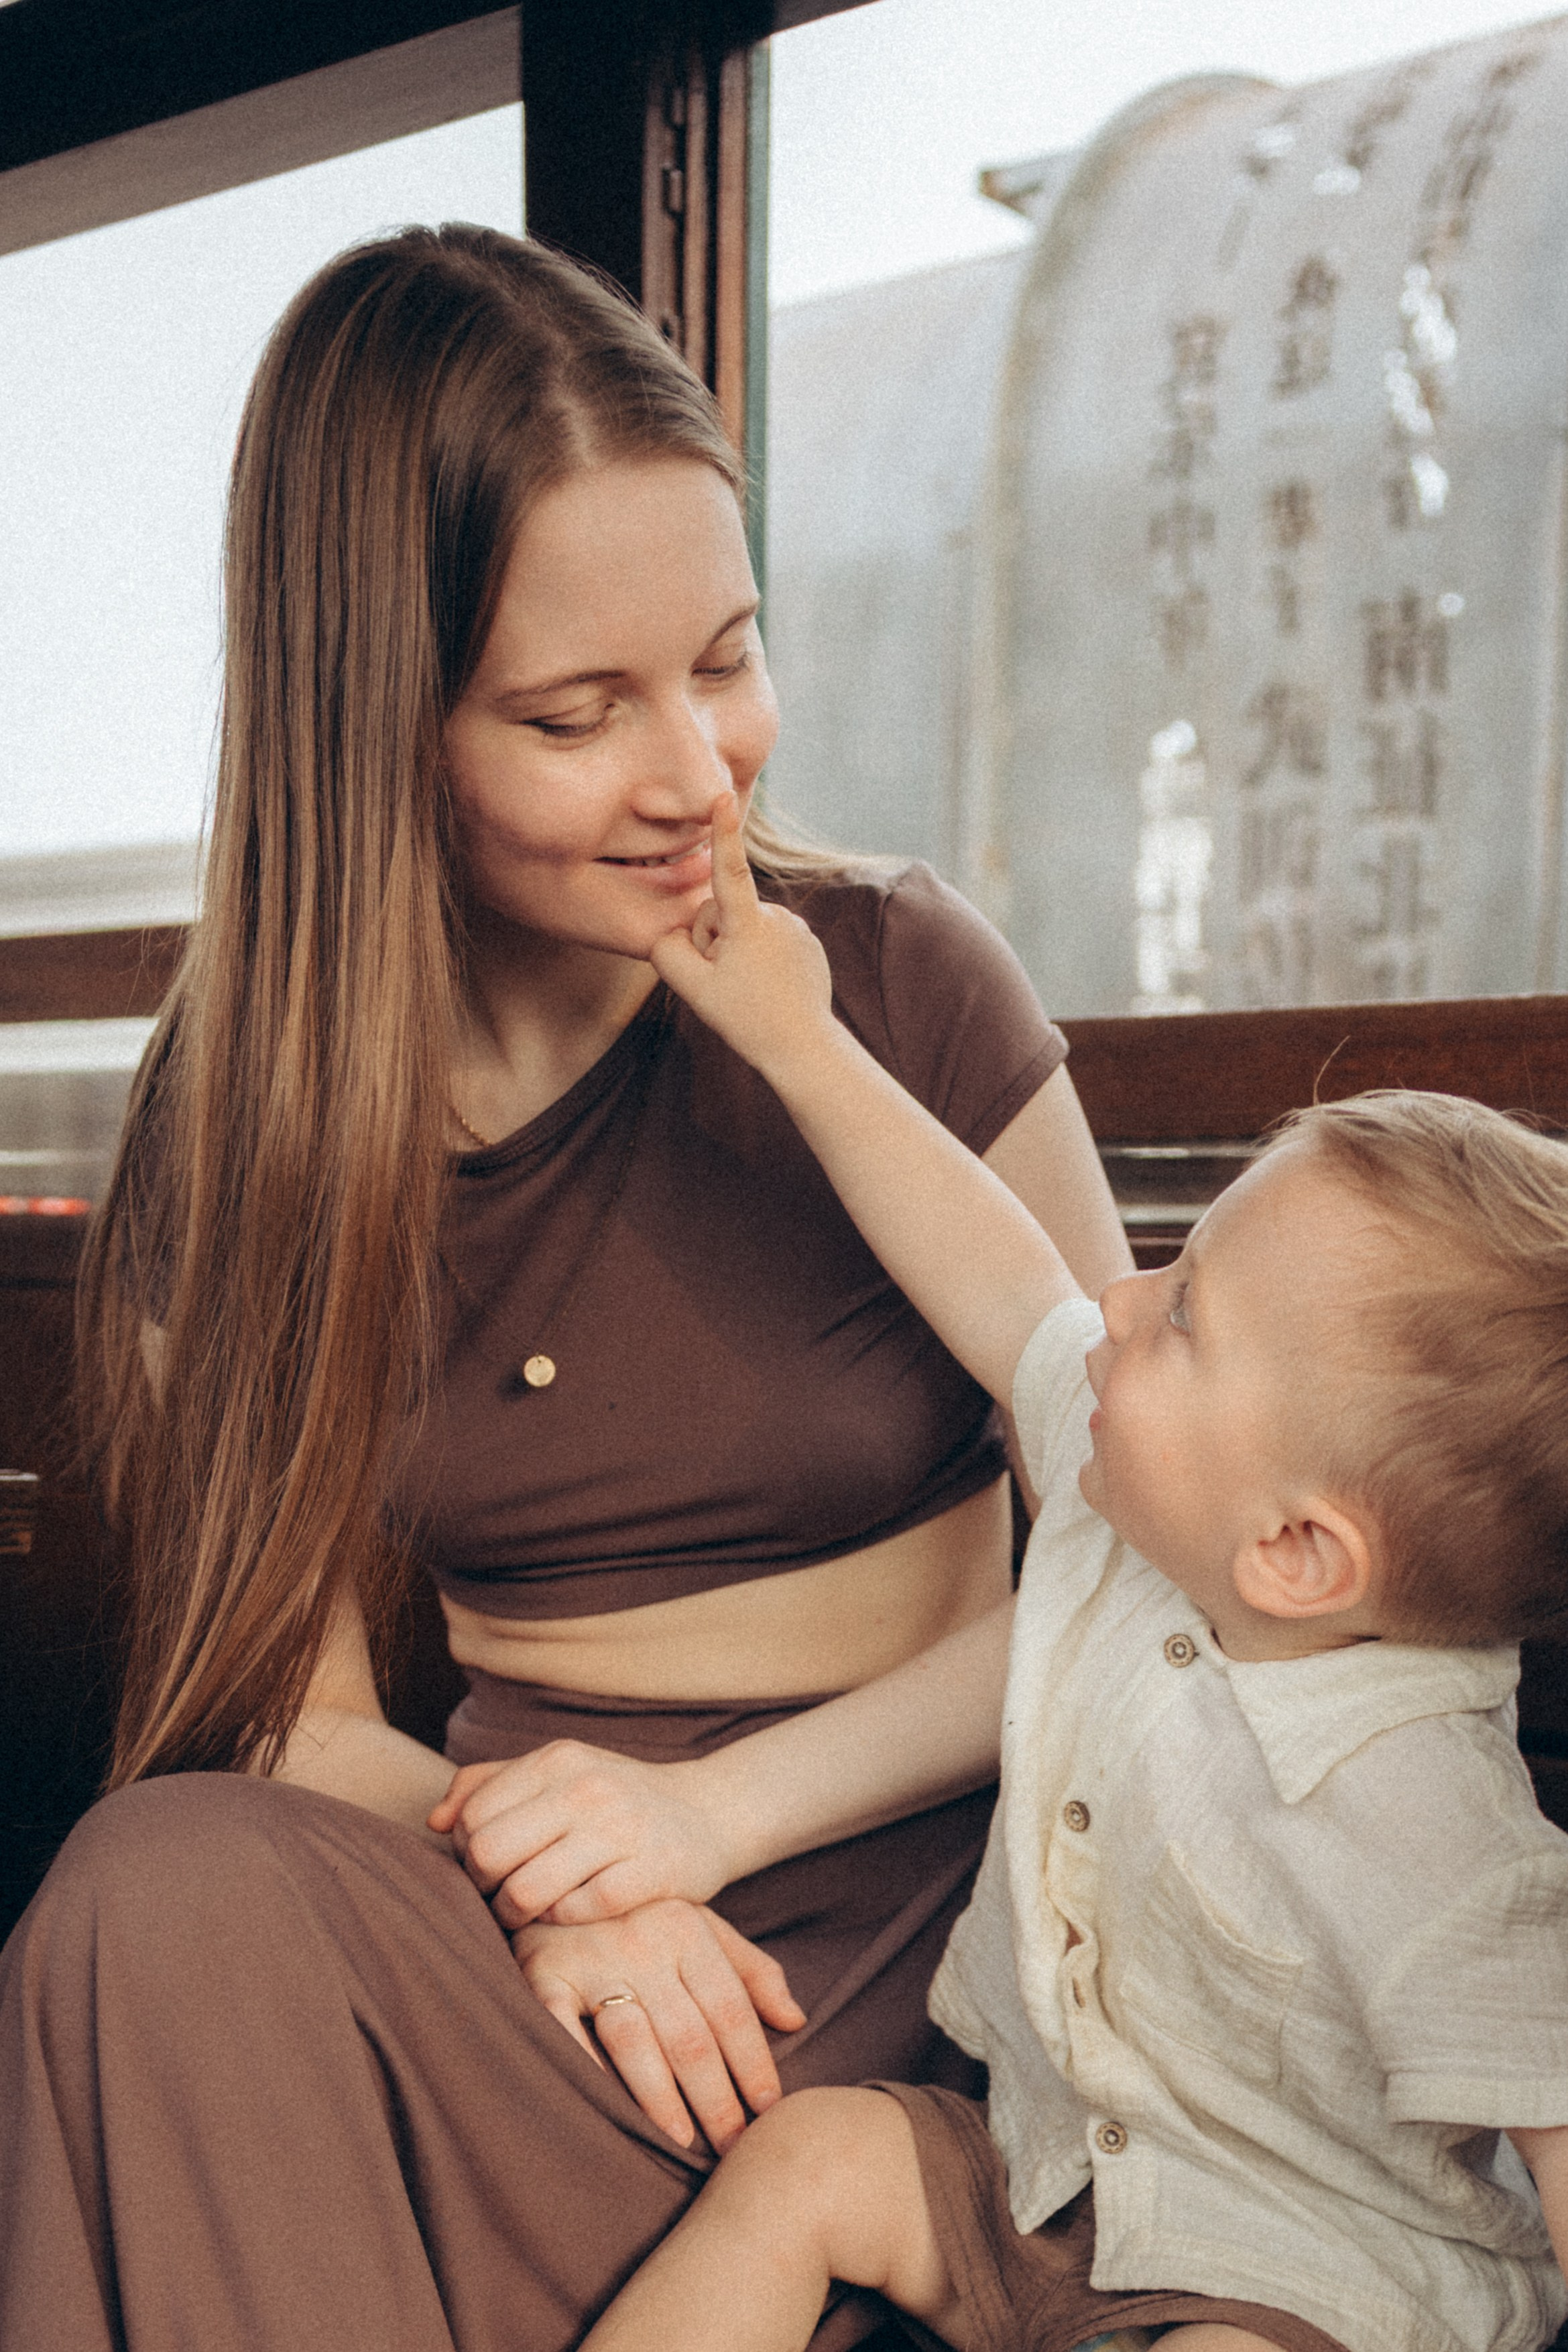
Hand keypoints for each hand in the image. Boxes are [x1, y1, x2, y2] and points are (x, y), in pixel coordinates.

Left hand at [429, 1742, 741, 1928]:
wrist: (710, 1812)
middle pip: (488, 1853)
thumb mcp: (558, 1774)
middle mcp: (587, 1788)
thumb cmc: (615, 1799)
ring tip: (524, 1913)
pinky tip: (569, 1913)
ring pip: (526, 1890)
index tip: (483, 1866)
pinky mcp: (650, 1873)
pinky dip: (562, 1921)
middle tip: (496, 1896)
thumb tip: (433, 1821)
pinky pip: (576, 1911)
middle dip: (481, 1887)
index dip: (463, 1851)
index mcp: (558, 1760)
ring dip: (514, 1914)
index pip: (472, 1814)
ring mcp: (621, 1830)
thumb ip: (489, 1785)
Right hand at [513, 1900, 806, 2151]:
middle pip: (689, 2036)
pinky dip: (586, 2070)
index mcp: (686, 1928)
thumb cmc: (640, 1915)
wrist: (559, 1868)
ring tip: (683, 2144)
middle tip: (732, 2148)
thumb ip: (751, 1971)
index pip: (730, 2008)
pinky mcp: (543, 1974)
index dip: (753, 2063)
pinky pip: (565, 2032)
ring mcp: (591, 1958)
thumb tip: (796, 2021)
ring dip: (661, 2101)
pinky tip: (607, 2110)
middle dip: (716, 2100)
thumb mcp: (700, 1925)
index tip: (770, 2111)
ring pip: (634, 2041)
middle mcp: (642, 1942)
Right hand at [650, 789, 833, 1079]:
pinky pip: (770, 941)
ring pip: (747, 929)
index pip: (729, 869)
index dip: (722, 832)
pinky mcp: (810, 944)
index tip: (722, 795)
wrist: (803, 1047)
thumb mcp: (692, 988)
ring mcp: (798, 929)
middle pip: (722, 915)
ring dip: (738, 953)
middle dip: (713, 942)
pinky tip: (769, 989)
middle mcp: (777, 916)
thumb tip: (673, 932)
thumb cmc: (746, 1018)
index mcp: (748, 922)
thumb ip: (667, 951)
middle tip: (724, 983)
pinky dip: (762, 960)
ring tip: (750, 990)